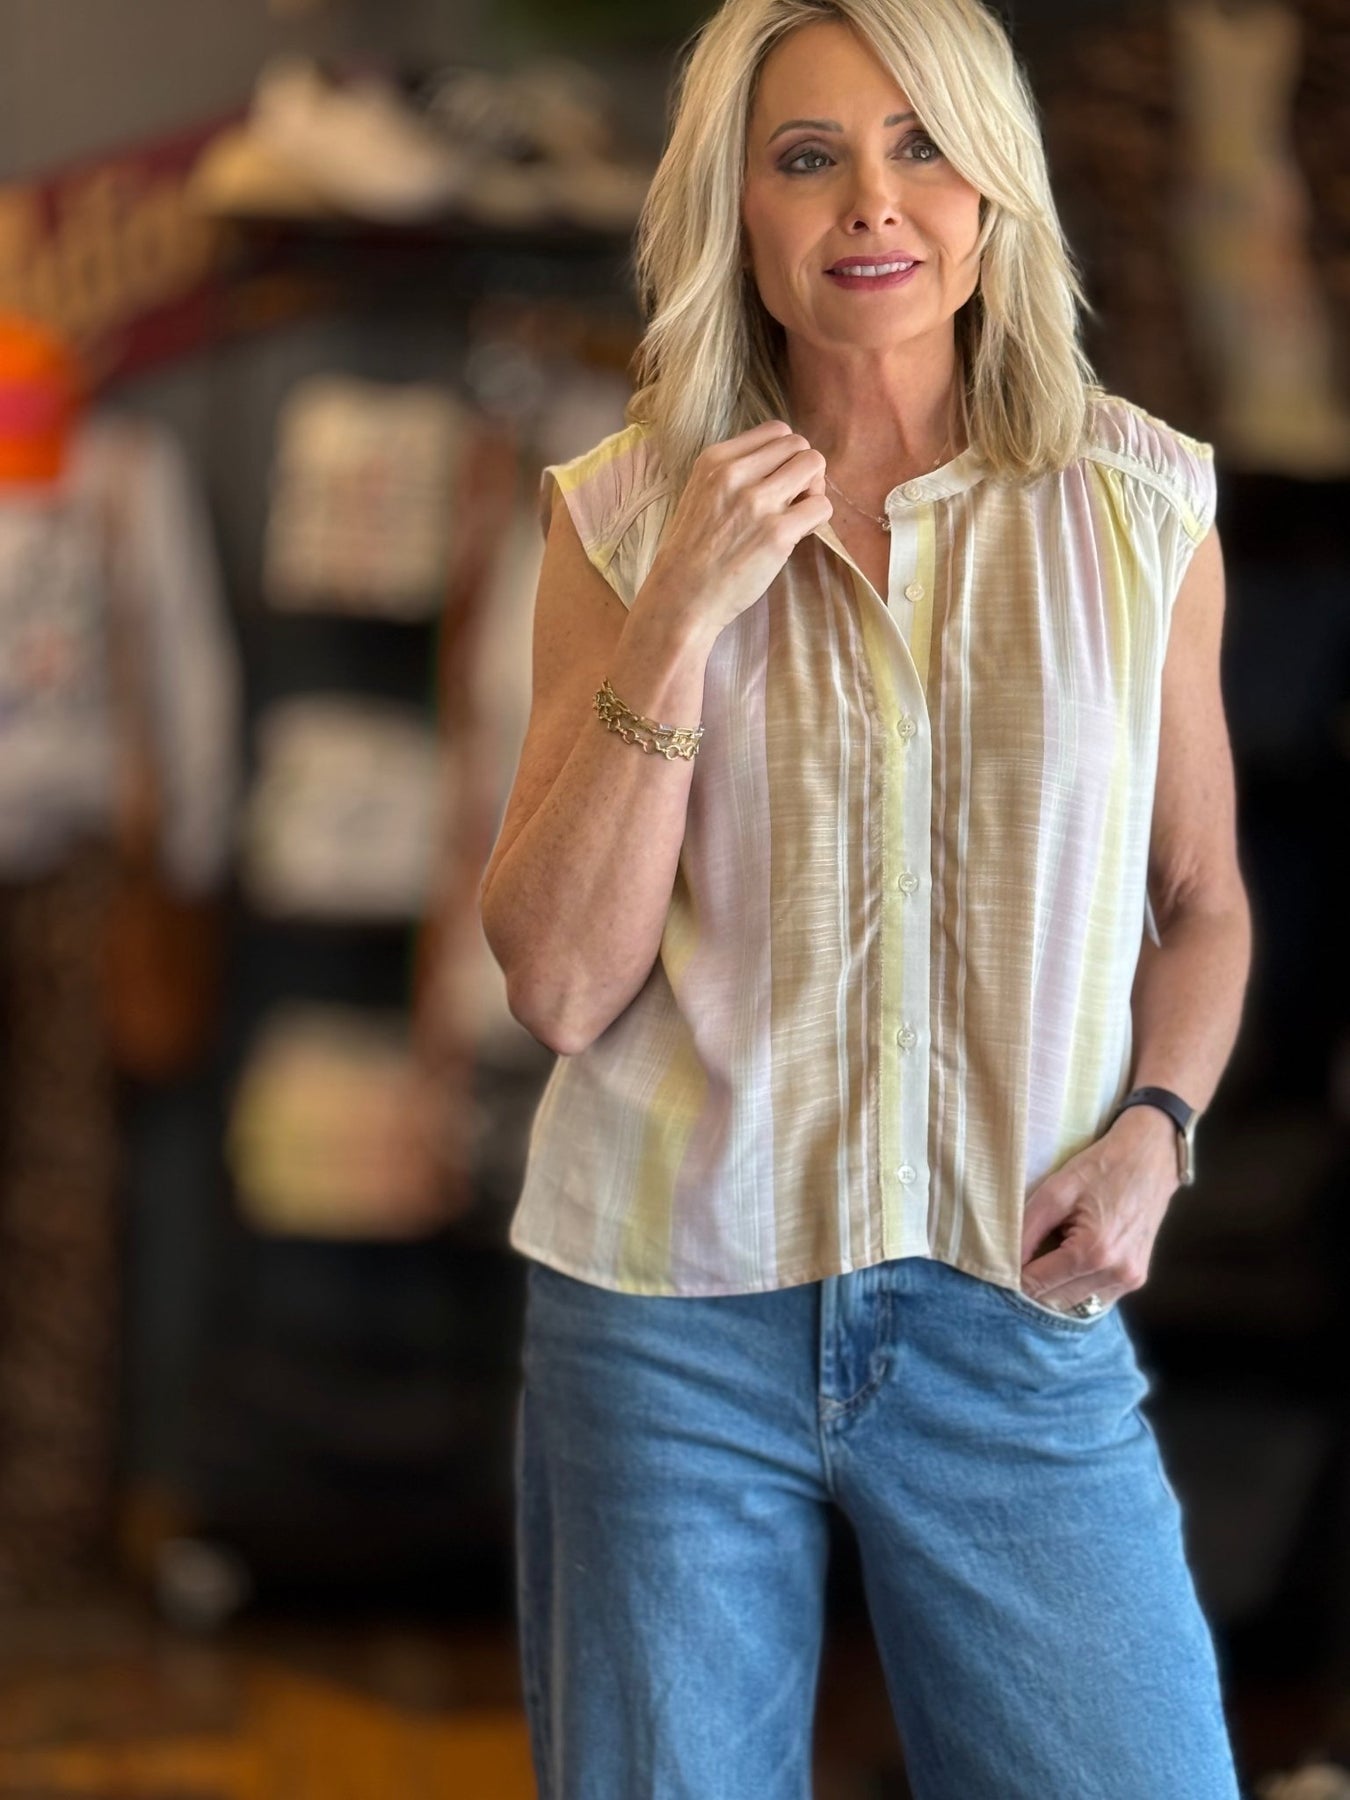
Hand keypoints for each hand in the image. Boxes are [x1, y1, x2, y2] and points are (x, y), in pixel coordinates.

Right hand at [638, 420, 831, 637]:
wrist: (681, 596)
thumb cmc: (692, 551)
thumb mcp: (701, 494)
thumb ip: (735, 473)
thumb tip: (783, 466)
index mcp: (715, 459)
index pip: (776, 431)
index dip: (785, 455)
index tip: (776, 481)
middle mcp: (736, 474)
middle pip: (799, 445)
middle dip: (803, 470)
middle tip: (792, 499)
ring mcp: (757, 502)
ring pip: (814, 466)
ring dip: (814, 489)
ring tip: (796, 514)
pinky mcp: (777, 533)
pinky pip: (821, 506)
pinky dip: (817, 519)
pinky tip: (798, 534)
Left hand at [1018, 1105, 1180, 1313]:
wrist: (1150, 1159)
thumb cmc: (1101, 1169)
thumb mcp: (1056, 1191)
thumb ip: (1027, 1229)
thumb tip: (1005, 1262)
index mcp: (1093, 1253)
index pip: (1037, 1285)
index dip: (1014, 1275)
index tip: (1001, 1261)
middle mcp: (1115, 1274)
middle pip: (1055, 1300)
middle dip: (1034, 1283)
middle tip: (1023, 1256)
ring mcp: (1130, 1280)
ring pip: (1074, 1304)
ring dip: (1055, 1287)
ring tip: (1049, 1254)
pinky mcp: (1137, 1279)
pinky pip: (1095, 1298)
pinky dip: (1077, 1286)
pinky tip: (1071, 1260)